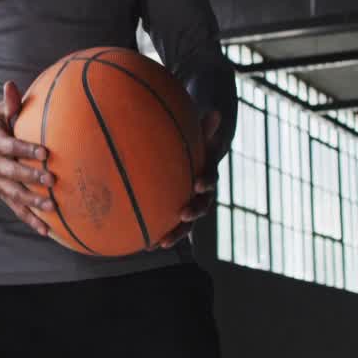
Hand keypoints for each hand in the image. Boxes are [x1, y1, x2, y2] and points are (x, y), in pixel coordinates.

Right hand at [0, 81, 57, 236]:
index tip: (44, 153)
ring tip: (52, 207)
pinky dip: (31, 221)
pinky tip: (47, 231)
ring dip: (33, 203)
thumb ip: (8, 104)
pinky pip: (17, 210)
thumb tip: (11, 85)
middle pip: (14, 174)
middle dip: (32, 178)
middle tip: (52, 180)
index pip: (12, 147)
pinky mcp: (3, 196)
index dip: (27, 150)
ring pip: (16, 195)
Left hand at [155, 109, 220, 249]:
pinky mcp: (177, 216)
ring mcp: (190, 207)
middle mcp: (202, 194)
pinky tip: (142, 246)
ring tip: (160, 244)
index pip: (210, 178)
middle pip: (202, 207)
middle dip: (193, 213)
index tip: (198, 184)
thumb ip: (203, 127)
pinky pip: (169, 228)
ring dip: (176, 234)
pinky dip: (158, 236)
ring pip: (187, 225)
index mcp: (207, 174)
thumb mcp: (196, 134)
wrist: (192, 161)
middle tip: (184, 215)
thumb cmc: (192, 145)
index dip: (206, 181)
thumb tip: (215, 112)